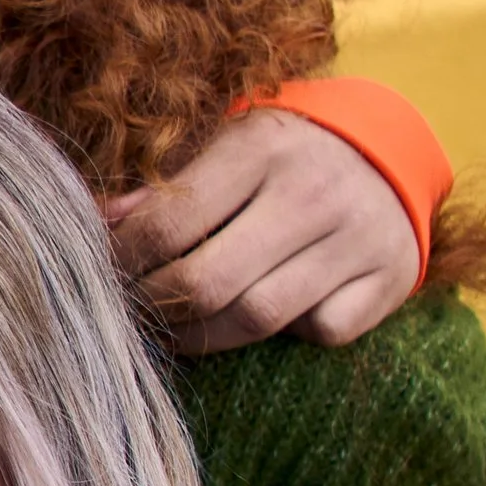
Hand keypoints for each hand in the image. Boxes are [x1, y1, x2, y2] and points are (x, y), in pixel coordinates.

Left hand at [105, 107, 419, 352]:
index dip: (124, 261)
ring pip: (259, 317)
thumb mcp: (224, 148)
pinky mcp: (388, 279)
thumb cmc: (281, 158)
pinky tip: (262, 318)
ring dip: (204, 335)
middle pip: (208, 282)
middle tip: (133, 313)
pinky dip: (287, 336)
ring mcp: (356, 239)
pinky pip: (321, 333)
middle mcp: (312, 192)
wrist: (388, 156)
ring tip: (175, 329)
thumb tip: (97, 226)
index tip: (103, 276)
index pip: (169, 223)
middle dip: (155, 307)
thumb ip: (161, 191)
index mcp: (259, 149)